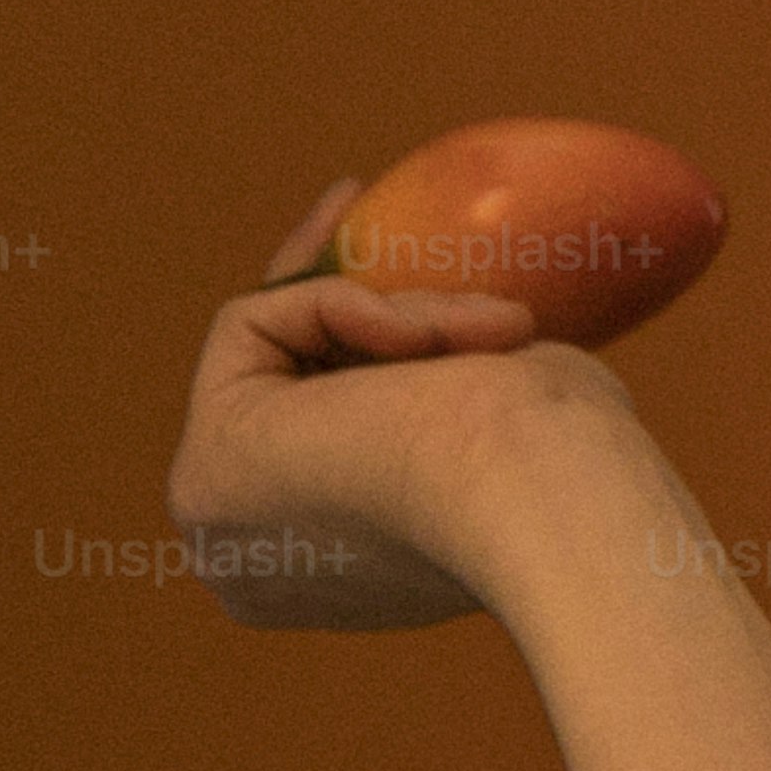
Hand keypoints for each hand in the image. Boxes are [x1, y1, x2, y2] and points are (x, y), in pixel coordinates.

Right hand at [162, 177, 616, 631]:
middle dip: (315, 288)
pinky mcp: (210, 473)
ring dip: (390, 313)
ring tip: (482, 333)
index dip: (343, 333)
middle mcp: (267, 567)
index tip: (370, 232)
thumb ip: (454, 396)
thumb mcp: (506, 409)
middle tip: (354, 195)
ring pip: (280, 349)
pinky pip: (250, 327)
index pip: (323, 430)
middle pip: (276, 387)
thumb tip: (456, 350)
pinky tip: (418, 343)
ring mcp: (229, 528)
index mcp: (345, 575)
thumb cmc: (560, 455)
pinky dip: (338, 307)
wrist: (544, 492)